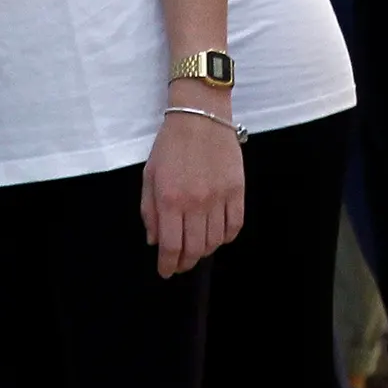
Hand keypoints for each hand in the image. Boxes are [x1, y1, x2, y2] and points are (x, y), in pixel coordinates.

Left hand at [142, 100, 244, 276]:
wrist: (201, 116)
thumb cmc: (170, 145)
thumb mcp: (150, 175)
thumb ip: (150, 210)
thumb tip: (155, 241)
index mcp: (170, 199)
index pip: (171, 246)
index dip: (168, 265)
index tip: (166, 271)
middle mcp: (196, 203)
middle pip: (195, 249)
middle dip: (186, 262)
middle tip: (181, 262)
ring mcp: (219, 197)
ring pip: (215, 241)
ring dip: (205, 251)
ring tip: (198, 248)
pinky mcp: (237, 190)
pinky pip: (235, 225)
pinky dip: (227, 237)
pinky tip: (218, 235)